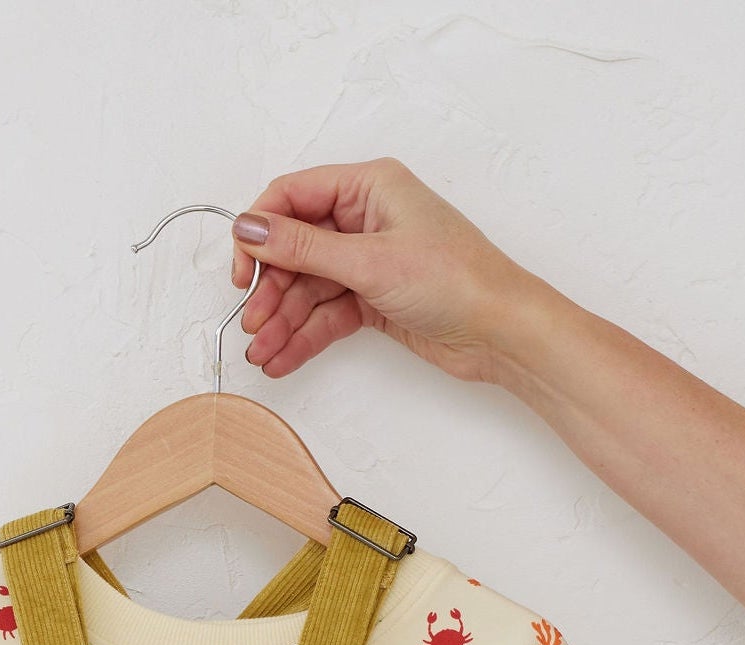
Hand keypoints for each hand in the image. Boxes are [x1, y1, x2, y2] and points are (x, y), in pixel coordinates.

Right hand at [230, 158, 545, 384]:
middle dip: (271, 290)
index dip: (260, 232)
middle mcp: (365, 218)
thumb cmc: (456, 279)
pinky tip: (283, 359)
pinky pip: (325, 314)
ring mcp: (367, 260)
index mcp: (369, 186)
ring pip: (307, 288)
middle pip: (294, 249)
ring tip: (264, 355)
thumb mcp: (369, 261)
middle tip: (253, 325)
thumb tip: (250, 227)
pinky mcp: (372, 298)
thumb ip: (303, 248)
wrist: (500, 331)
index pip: (292, 197)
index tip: (244, 273)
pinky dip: (303, 336)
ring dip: (282, 321)